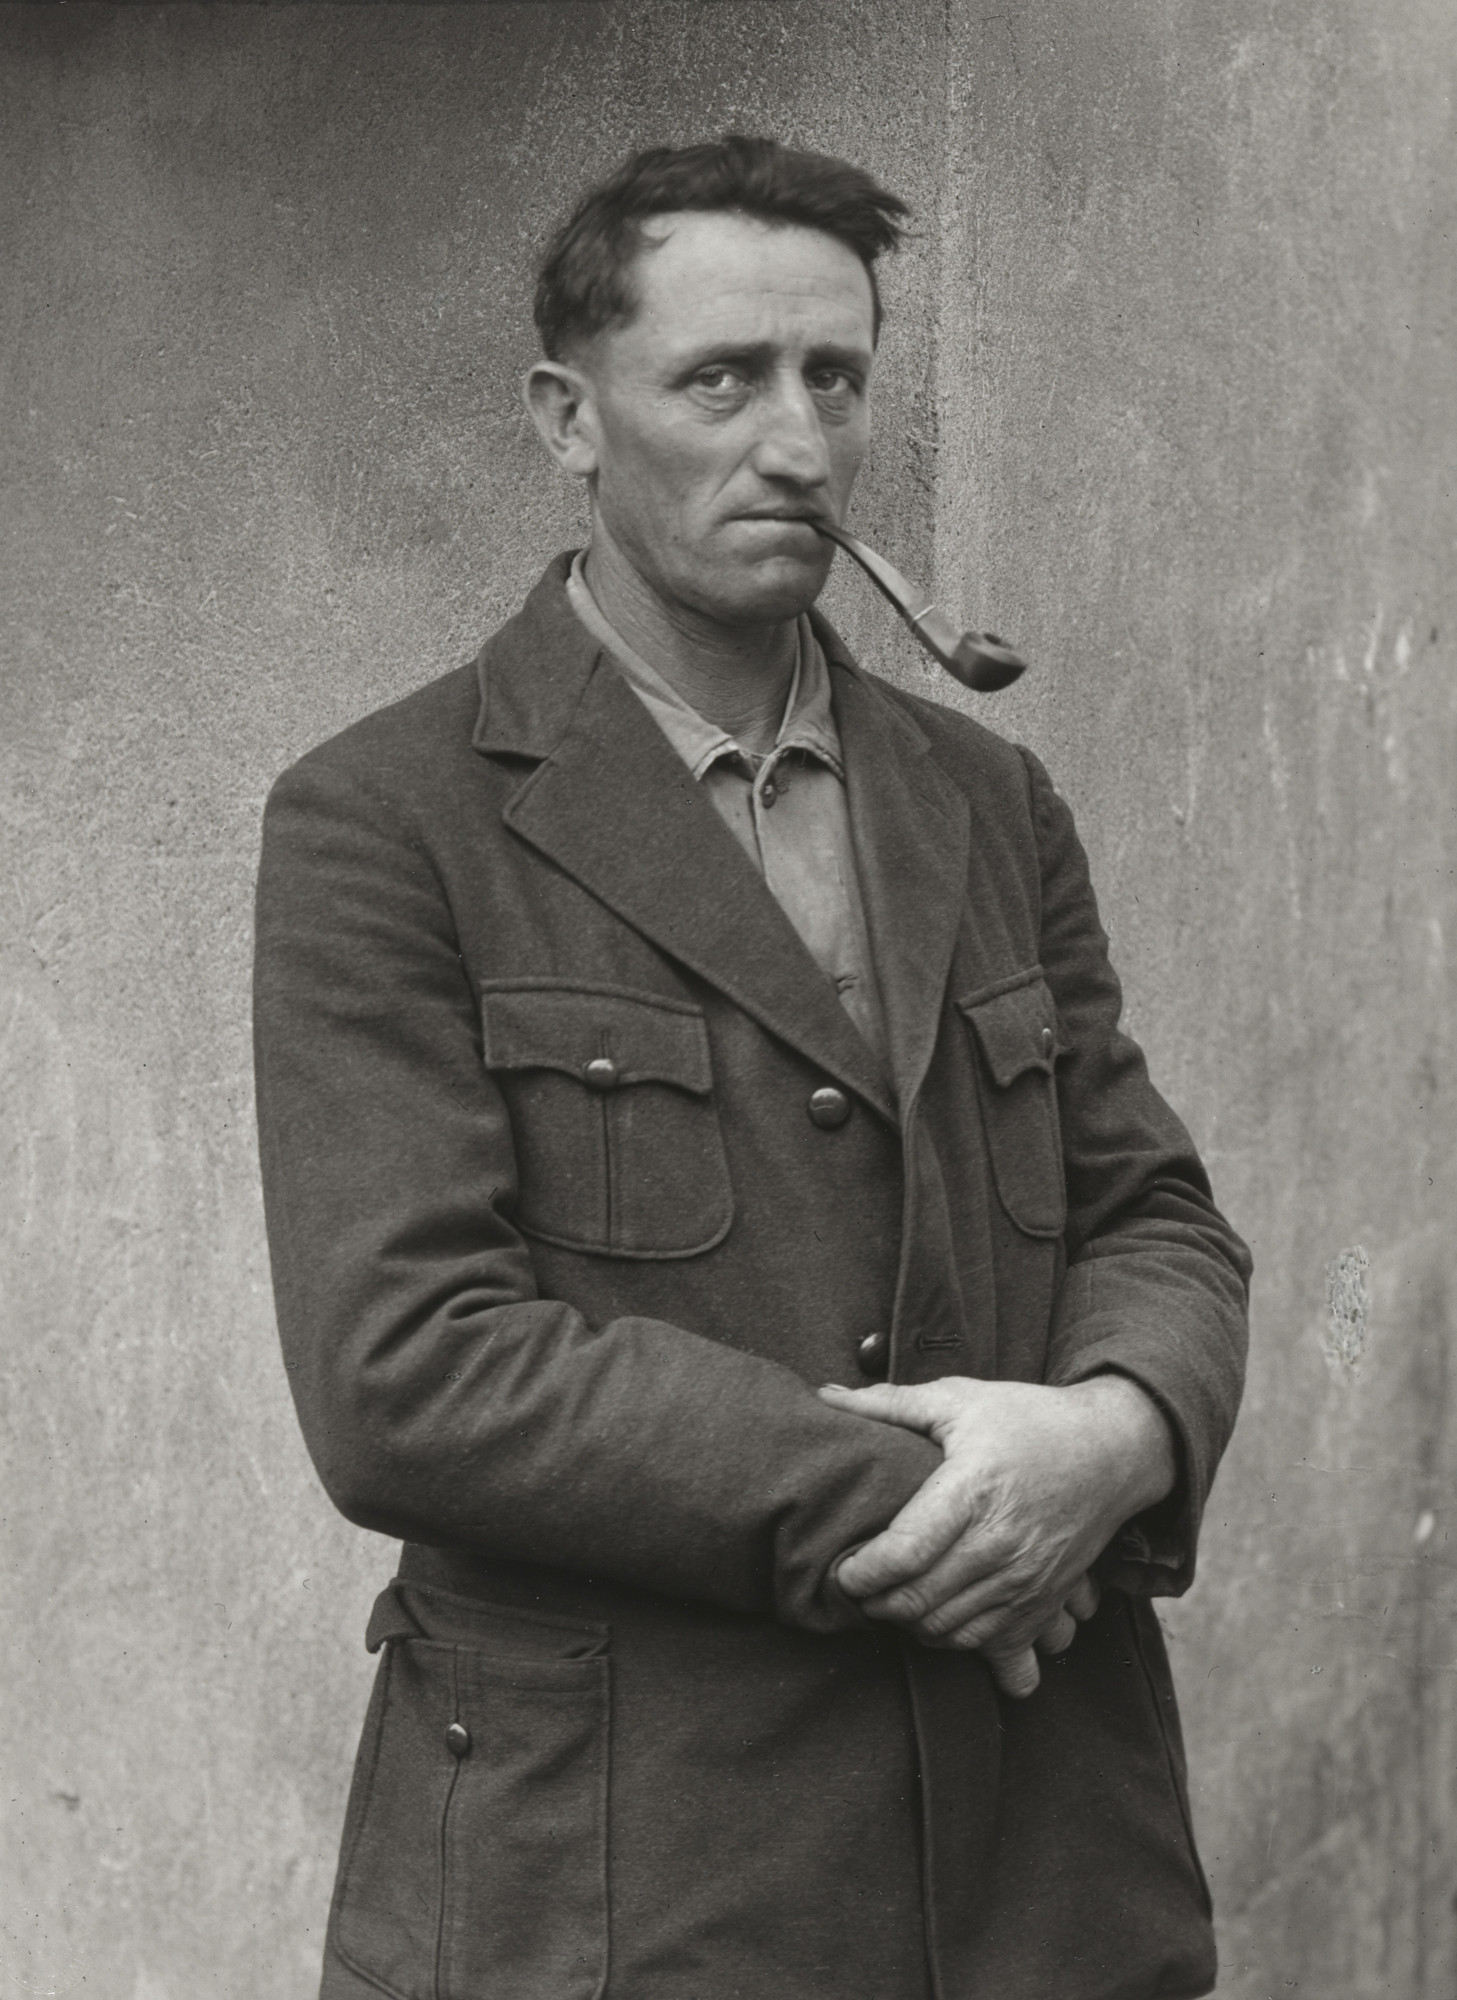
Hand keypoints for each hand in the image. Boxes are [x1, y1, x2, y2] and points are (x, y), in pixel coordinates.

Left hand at [818, 1374, 1174, 1696]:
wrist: (1113, 1451)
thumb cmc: (1030, 1420)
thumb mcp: (960, 1399)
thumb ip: (891, 1404)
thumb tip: (826, 1397)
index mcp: (971, 1491)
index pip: (902, 1555)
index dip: (860, 1573)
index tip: (842, 1569)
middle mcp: (999, 1544)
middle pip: (918, 1601)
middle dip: (876, 1604)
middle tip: (861, 1586)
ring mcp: (1024, 1581)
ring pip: (949, 1632)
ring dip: (911, 1626)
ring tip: (894, 1599)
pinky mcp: (1043, 1603)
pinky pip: (993, 1648)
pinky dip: (958, 1644)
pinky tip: (941, 1623)